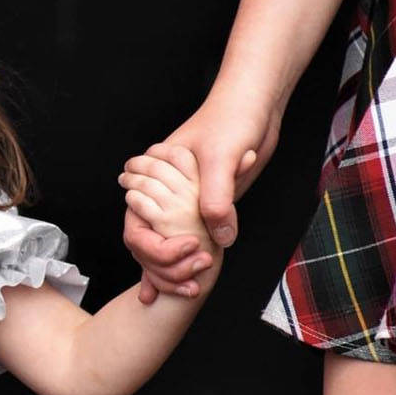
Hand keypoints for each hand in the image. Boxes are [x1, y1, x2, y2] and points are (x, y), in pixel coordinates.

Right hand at [128, 88, 282, 301]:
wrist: (259, 103)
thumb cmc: (232, 119)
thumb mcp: (222, 159)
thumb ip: (217, 198)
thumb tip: (219, 239)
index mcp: (157, 171)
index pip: (136, 217)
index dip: (147, 249)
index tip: (161, 270)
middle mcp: (169, 185)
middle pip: (152, 232)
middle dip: (160, 264)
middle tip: (179, 288)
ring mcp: (190, 193)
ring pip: (175, 234)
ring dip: (179, 262)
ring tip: (190, 291)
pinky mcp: (213, 198)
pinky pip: (202, 230)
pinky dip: (199, 251)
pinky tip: (201, 276)